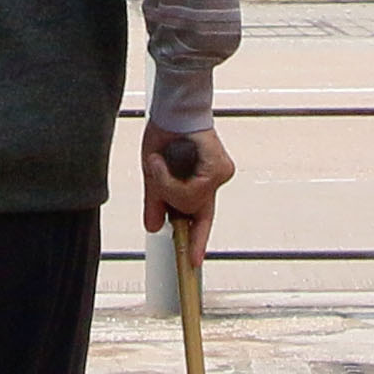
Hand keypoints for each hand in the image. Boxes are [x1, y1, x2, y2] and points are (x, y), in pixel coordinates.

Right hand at [144, 125, 234, 257]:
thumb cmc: (166, 136)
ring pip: (190, 202)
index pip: (200, 219)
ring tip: (160, 161)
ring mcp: (220, 176)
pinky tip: (167, 158)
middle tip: (156, 173)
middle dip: (167, 197)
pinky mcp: (221, 170)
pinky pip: (193, 190)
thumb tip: (152, 226)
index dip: (196, 241)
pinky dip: (171, 178)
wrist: (172, 111)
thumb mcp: (154, 175)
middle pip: (189, 211)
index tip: (193, 263)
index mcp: (199, 186)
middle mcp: (213, 183)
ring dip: (167, 186)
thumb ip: (156, 202)